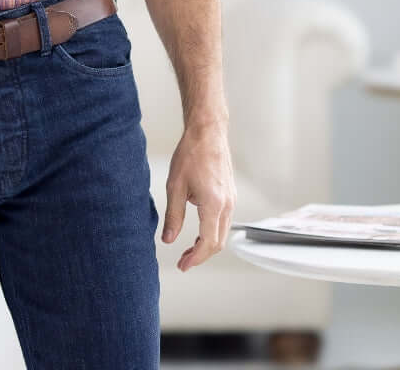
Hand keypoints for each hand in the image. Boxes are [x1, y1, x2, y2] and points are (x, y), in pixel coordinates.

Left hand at [160, 121, 235, 271]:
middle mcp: (227, 205)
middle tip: (184, 261)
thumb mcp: (175, 186)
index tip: (183, 265)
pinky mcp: (230, 194)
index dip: (195, 258)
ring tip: (189, 250)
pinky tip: (199, 231)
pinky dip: (213, 232)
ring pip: (223, 233)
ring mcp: (231, 200)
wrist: (207, 132)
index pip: (208, 243)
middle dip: (201, 256)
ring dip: (207, 245)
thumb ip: (173, 216)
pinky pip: (224, 221)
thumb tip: (168, 239)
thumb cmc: (191, 154)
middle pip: (218, 242)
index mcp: (214, 205)